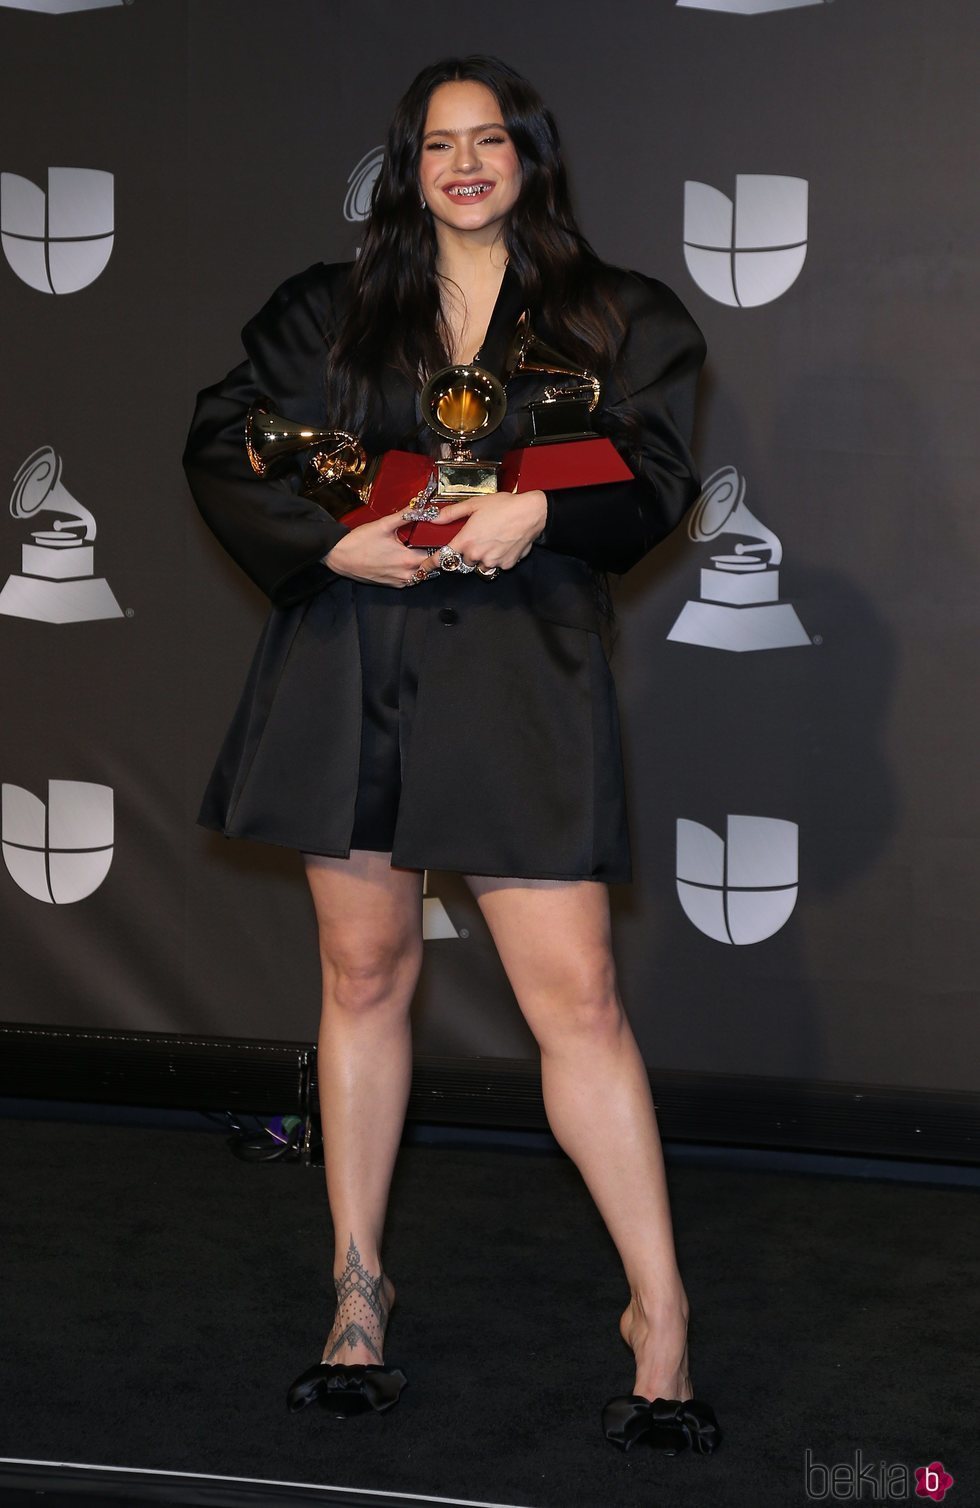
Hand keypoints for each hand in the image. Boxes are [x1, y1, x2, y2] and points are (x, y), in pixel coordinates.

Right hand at [323, 511, 441, 587]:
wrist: (339, 557)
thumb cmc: (359, 541)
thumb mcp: (383, 525)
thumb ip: (405, 515)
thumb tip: (421, 507)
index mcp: (408, 560)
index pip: (435, 555)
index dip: (440, 546)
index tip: (442, 538)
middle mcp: (406, 575)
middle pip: (430, 567)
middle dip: (433, 555)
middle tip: (433, 543)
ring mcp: (399, 582)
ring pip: (421, 575)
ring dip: (423, 564)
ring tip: (421, 550)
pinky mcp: (392, 585)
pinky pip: (410, 580)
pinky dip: (412, 571)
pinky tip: (407, 559)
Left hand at [430, 489, 547, 572]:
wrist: (531, 513)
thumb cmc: (503, 505)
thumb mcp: (474, 504)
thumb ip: (452, 513)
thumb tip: (434, 518)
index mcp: (466, 541)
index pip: (443, 558)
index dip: (431, 564)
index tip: (424, 568)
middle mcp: (477, 555)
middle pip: (463, 561)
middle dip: (466, 553)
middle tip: (476, 538)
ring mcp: (492, 561)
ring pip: (479, 565)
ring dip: (481, 558)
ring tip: (490, 540)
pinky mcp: (506, 565)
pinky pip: (496, 566)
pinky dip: (496, 558)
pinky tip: (502, 544)